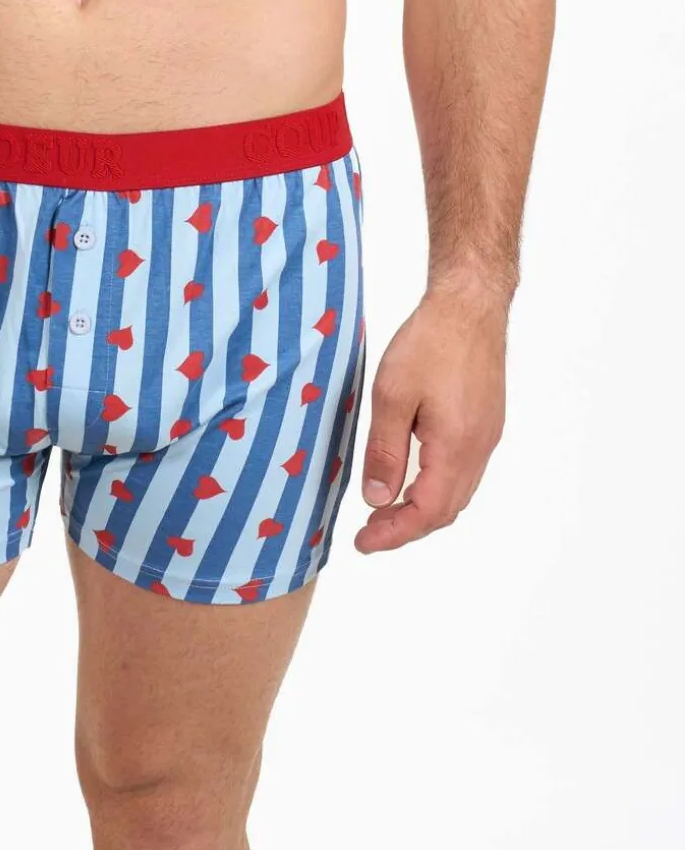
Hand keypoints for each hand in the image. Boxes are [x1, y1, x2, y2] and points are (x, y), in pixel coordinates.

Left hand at [355, 285, 507, 553]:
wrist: (470, 306)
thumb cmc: (430, 343)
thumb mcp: (391, 396)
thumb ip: (385, 451)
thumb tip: (377, 499)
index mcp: (456, 446)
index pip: (427, 511)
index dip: (395, 534)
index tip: (363, 543)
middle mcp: (478, 448)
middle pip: (446, 510)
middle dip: (406, 528)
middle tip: (368, 534)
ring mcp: (486, 437)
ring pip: (457, 493)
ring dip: (422, 511)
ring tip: (384, 513)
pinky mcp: (485, 424)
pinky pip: (463, 473)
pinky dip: (436, 490)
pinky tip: (410, 482)